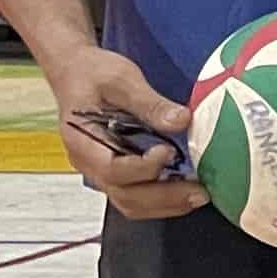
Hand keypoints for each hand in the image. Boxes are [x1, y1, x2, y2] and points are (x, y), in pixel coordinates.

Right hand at [43, 44, 205, 219]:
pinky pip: (137, 197)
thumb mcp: (121, 79)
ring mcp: (102, 171)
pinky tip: (187, 190)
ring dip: (166, 205)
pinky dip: (163, 200)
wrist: (77, 72)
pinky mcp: (117, 172)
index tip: (169, 152)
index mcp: (81, 140)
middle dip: (164, 197)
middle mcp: (89, 162)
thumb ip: (149, 102)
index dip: (142, 168)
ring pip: (131, 202)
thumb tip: (182, 120)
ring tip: (199, 195)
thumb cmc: (93, 73)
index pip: (110, 168)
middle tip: (199, 191)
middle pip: (124, 194)